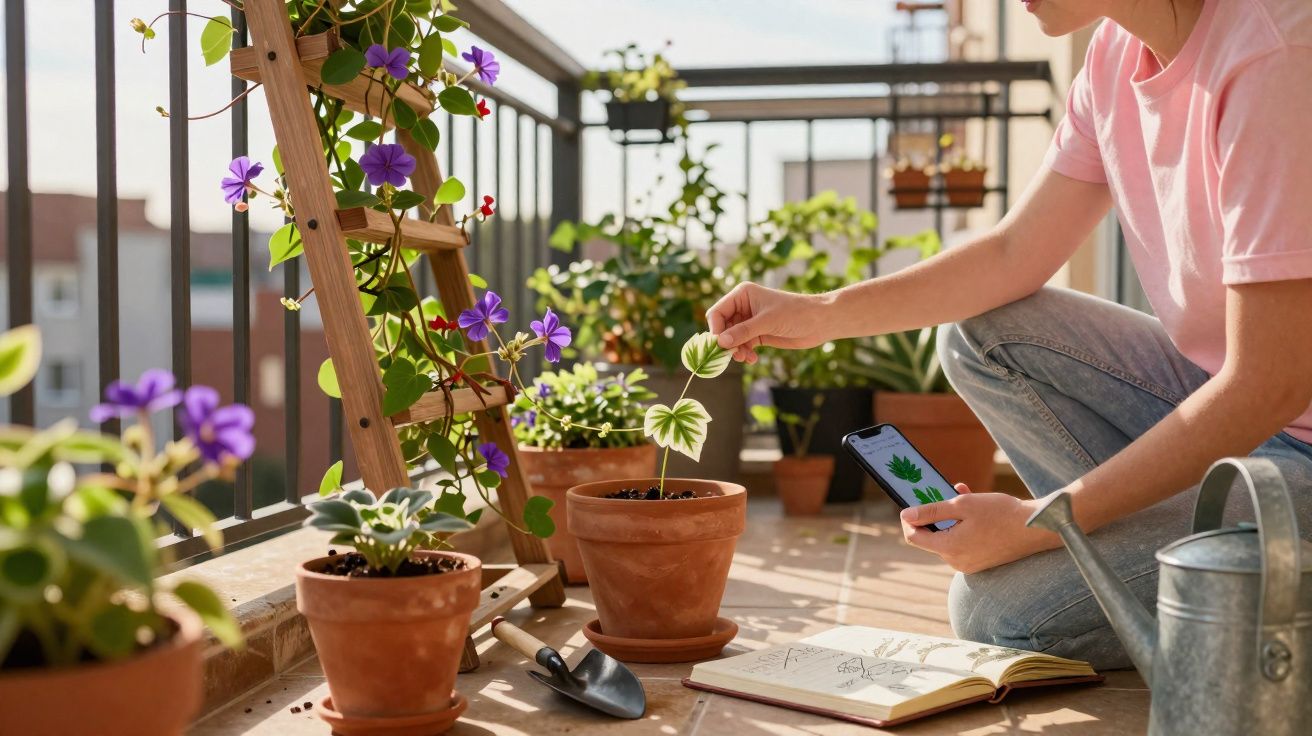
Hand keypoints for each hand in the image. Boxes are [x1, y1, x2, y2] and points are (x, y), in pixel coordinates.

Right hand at [708, 282, 827, 362]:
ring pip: (732, 339)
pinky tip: (753, 359)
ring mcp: (750, 321)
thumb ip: (743, 332)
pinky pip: (743, 346)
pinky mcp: (758, 334)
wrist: (820, 322)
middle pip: (723, 328)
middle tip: (733, 356)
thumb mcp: (767, 321)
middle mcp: (743, 306)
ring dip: (736, 351)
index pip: (718, 312)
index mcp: (742, 295)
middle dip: (726, 343)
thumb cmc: (796, 313)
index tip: (720, 346)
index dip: (715, 329)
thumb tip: (720, 342)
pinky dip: (745, 354)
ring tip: (746, 358)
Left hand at [899, 484, 1057, 573]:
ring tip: (963, 492)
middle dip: (935, 514)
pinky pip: (964, 541)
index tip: (915, 503)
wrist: (1036, 527)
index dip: (910, 519)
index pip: (914, 537)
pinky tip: (975, 505)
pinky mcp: (981, 561)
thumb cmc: (1000, 513)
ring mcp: (970, 564)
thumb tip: (905, 516)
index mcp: (949, 548)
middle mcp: (956, 561)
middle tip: (943, 492)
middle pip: (932, 537)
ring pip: (949, 536)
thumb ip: (931, 511)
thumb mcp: (962, 505)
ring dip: (951, 516)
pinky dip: (964, 525)